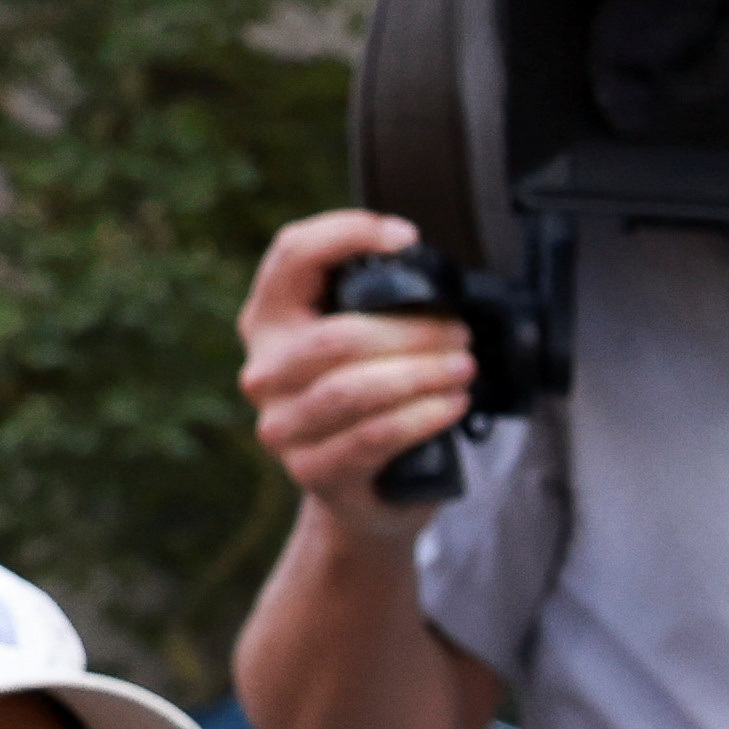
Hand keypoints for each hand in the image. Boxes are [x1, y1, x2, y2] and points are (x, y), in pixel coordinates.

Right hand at [240, 211, 475, 527]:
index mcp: (269, 320)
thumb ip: (377, 308)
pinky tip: (452, 405)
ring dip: (423, 374)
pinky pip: (372, 437)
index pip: (292, 254)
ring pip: (354, 389)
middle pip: (338, 337)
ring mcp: (283, 425)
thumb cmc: (371, 406)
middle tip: (460, 335)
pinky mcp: (313, 470)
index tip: (408, 238)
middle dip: (414, 332)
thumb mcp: (364, 347)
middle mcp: (264, 370)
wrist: (366, 495)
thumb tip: (435, 277)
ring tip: (464, 368)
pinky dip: (422, 417)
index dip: (348, 233)